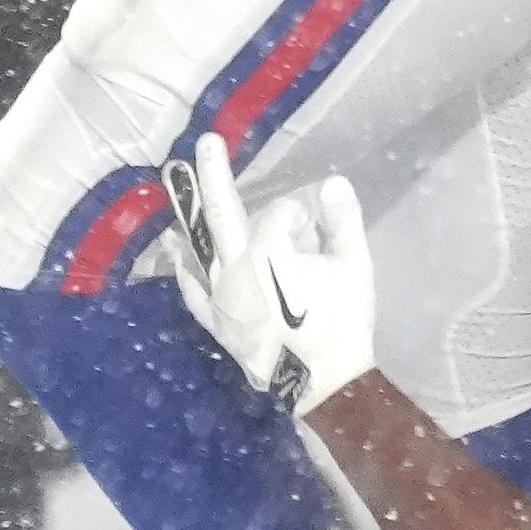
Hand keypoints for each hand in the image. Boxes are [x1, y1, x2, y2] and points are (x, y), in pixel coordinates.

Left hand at [161, 134, 375, 412]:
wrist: (323, 386)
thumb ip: (343, 222)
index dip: (299, 214)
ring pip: (200, 246)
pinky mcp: (216, 321)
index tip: (313, 228)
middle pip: (222, 211)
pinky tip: (175, 251)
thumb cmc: (341, 325)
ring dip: (189, 213)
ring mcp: (221, 295)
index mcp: (271, 250)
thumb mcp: (355, 268)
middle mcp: (237, 266)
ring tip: (175, 181)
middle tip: (205, 143)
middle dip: (214, 173)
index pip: (282, 213)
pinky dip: (183, 269)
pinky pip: (192, 291)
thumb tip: (333, 183)